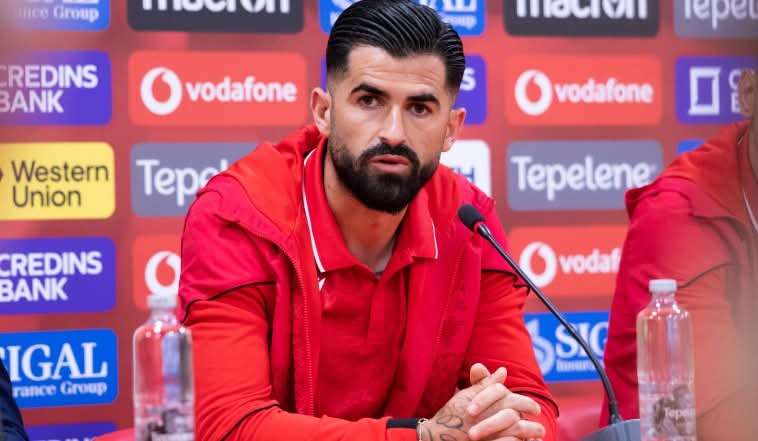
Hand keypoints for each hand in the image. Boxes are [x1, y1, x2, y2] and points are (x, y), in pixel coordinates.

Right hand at [418, 364, 544, 440]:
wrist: (436, 435)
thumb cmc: (453, 414)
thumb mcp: (468, 395)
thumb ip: (486, 383)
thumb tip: (503, 371)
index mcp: (485, 402)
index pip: (511, 400)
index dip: (525, 404)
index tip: (535, 409)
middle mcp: (487, 416)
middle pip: (514, 417)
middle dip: (530, 423)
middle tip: (540, 427)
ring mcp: (486, 432)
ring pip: (513, 433)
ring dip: (527, 435)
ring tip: (538, 437)